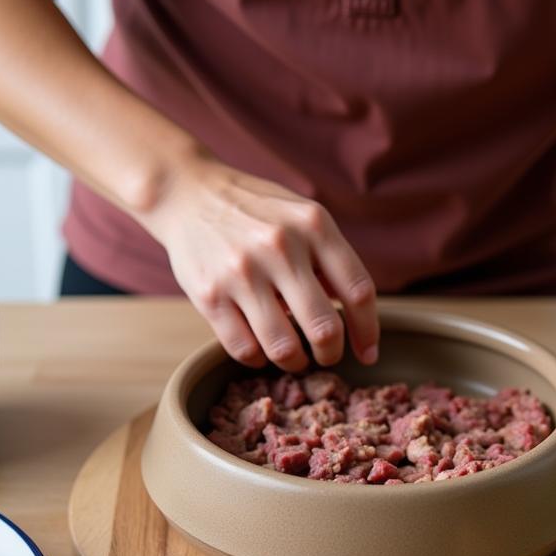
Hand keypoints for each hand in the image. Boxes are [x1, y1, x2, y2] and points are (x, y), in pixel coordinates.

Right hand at [139, 151, 378, 371]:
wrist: (187, 193)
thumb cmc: (256, 212)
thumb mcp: (302, 218)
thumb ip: (331, 260)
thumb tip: (358, 316)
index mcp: (314, 226)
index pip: (358, 292)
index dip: (367, 331)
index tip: (368, 353)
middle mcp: (280, 247)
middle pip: (324, 328)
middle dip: (331, 354)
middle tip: (327, 355)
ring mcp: (241, 273)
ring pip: (284, 348)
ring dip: (295, 362)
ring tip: (294, 356)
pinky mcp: (209, 295)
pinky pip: (244, 350)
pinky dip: (258, 358)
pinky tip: (261, 347)